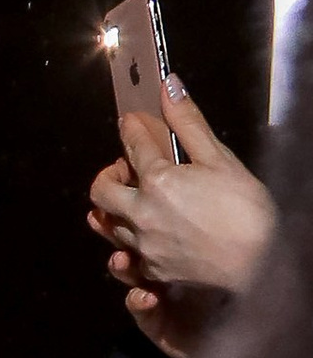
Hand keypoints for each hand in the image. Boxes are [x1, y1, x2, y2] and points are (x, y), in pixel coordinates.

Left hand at [86, 88, 275, 309]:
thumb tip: (169, 85)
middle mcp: (141, 215)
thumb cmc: (244, 208)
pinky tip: (141, 234)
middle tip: (124, 168)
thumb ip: (189, 123)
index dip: (131, 128)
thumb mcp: (219, 158)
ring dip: (112, 209)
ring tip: (129, 199)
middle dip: (108, 174)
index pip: (132, 146)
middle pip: (101, 192)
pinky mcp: (151, 272)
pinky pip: (125, 256)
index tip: (130, 121)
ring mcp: (143, 247)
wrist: (257, 265)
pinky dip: (125, 241)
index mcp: (157, 181)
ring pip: (108, 226)